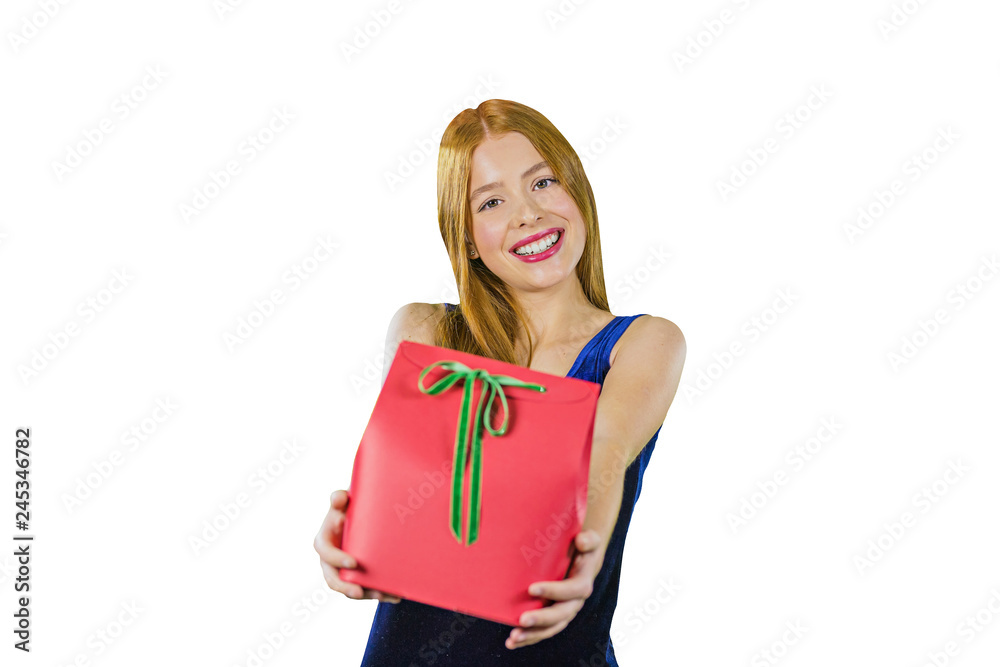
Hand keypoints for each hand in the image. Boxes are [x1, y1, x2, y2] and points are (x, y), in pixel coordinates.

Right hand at [314, 489, 401, 602]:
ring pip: (352, 589)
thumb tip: (339, 498)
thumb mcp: (343, 502)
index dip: (337, 559)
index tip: (353, 563)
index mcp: (325, 542)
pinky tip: (395, 595)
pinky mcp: (357, 578)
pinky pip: (366, 590)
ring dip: (367, 595)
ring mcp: (343, 571)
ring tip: (385, 596)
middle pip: (333, 580)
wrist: (363, 516)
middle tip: (359, 592)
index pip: (326, 553)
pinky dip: (380, 594)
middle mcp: (330, 561)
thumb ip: (339, 498)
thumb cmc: (350, 508)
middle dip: (346, 588)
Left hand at [506, 528, 604, 649]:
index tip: (532, 588)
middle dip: (541, 619)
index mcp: (582, 583)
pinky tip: (511, 642)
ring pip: (550, 628)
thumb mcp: (589, 540)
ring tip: (513, 637)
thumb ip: (589, 539)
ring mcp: (563, 612)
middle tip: (522, 620)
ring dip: (532, 634)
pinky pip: (542, 631)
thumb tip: (581, 541)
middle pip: (560, 615)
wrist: (581, 560)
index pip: (572, 590)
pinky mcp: (553, 617)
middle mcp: (574, 602)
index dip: (554, 591)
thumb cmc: (581, 548)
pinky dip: (528, 638)